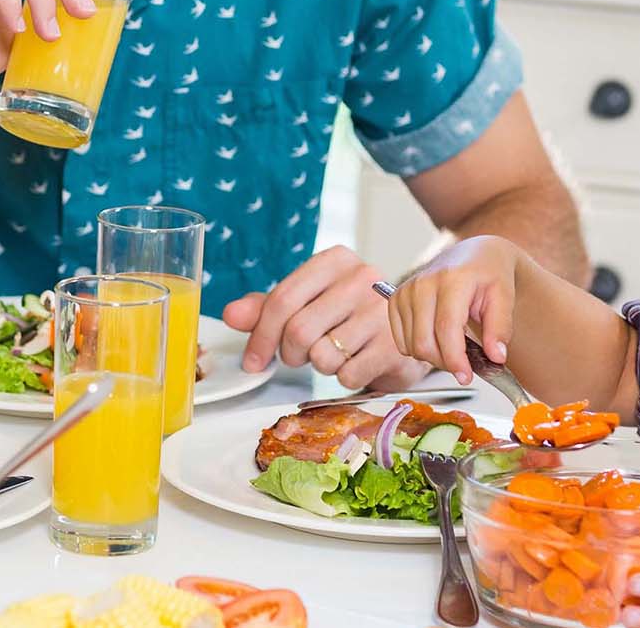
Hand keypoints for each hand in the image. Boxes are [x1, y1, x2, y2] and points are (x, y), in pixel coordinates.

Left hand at [221, 246, 429, 390]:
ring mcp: (382, 311)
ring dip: (320, 365)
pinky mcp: (396, 344)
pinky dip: (344, 377)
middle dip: (290, 354)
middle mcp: (362, 278)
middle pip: (299, 330)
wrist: (409, 329)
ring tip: (335, 353)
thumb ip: (267, 307)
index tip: (253, 360)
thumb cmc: (350, 314)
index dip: (260, 336)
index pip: (282, 299)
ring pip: (322, 355)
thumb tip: (231, 314)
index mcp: (335, 260)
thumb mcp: (308, 302)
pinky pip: (347, 374)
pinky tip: (357, 362)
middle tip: (299, 357)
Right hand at [387, 235, 523, 383]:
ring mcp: (407, 290)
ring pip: (412, 345)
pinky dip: (418, 348)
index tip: (467, 376)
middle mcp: (424, 283)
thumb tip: (496, 357)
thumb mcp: (504, 297)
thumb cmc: (489, 274)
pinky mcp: (396, 299)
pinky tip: (436, 340)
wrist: (474, 254)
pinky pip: (401, 340)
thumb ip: (500, 328)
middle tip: (464, 366)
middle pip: (424, 341)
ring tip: (453, 348)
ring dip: (433, 357)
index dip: (455, 358)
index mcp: (453, 279)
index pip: (446, 328)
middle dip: (445, 363)